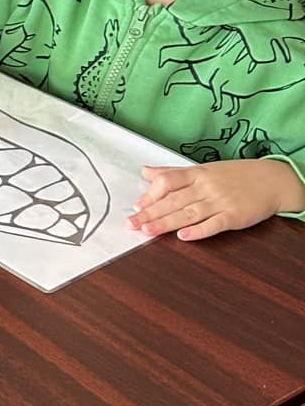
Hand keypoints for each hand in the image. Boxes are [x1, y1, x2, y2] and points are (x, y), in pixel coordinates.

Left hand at [129, 158, 304, 241]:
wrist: (273, 180)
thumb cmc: (236, 176)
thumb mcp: (204, 169)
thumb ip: (173, 173)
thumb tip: (145, 172)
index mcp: (198, 174)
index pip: (169, 182)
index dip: (151, 194)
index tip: (136, 206)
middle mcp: (206, 187)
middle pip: (174, 200)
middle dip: (150, 212)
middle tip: (131, 223)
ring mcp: (220, 201)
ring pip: (189, 213)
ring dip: (166, 223)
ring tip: (147, 230)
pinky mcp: (234, 216)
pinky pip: (214, 224)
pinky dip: (199, 230)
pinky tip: (184, 236)